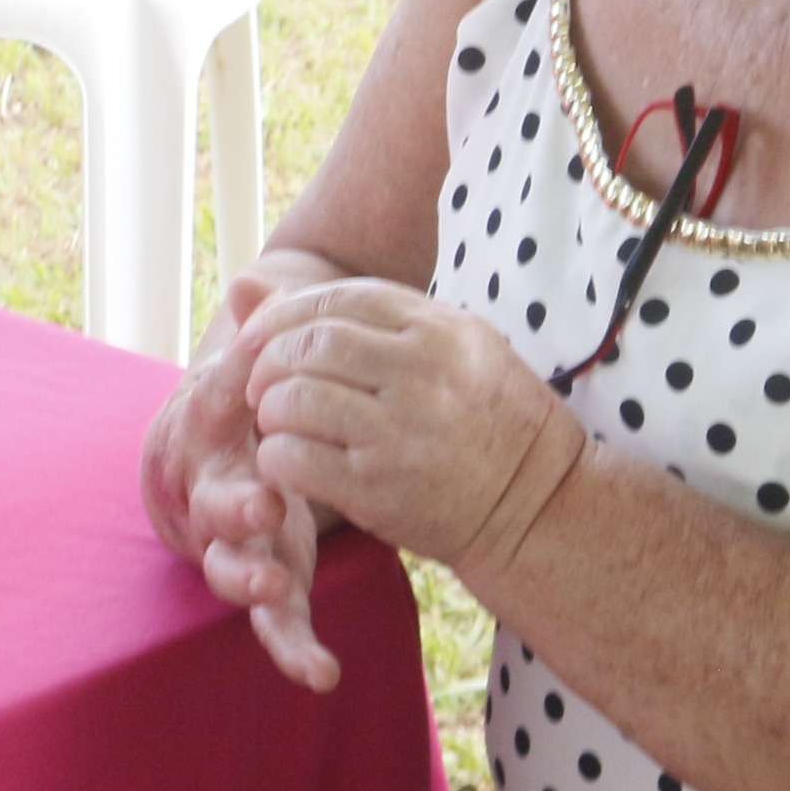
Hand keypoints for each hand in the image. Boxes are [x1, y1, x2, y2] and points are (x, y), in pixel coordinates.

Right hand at [147, 270, 343, 686]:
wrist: (225, 459)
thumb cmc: (243, 402)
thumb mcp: (249, 365)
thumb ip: (257, 333)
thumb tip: (252, 285)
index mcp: (208, 430)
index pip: (208, 409)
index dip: (220, 399)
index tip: (247, 385)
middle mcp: (212, 491)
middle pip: (213, 503)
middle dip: (235, 508)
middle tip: (265, 505)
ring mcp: (235, 544)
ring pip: (229, 569)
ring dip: (249, 578)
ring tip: (274, 588)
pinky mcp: (267, 581)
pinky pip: (276, 620)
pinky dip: (294, 648)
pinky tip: (323, 674)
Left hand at [241, 280, 586, 584]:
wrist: (541, 504)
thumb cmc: (488, 418)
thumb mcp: (453, 347)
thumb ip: (366, 317)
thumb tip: (248, 286)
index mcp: (441, 331)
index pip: (339, 299)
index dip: (285, 313)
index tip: (262, 335)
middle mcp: (422, 374)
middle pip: (311, 345)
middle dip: (268, 360)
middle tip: (260, 382)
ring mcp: (400, 432)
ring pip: (295, 399)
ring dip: (270, 409)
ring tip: (277, 421)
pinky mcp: (379, 488)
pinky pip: (296, 459)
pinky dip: (276, 456)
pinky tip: (288, 460)